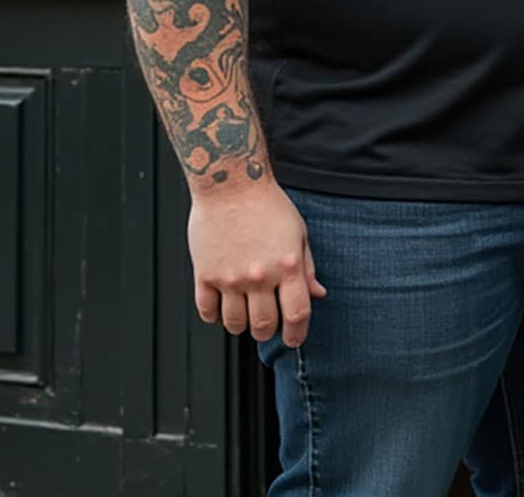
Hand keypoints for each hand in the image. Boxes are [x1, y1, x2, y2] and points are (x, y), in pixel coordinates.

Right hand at [188, 179, 326, 347]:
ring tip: (244, 316)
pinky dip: (214, 316)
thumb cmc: (267, 204)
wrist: (231, 183)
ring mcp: (230, 277)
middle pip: (264, 325)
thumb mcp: (298, 232)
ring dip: (241, 327)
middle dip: (268, 332)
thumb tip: (318, 293)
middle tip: (267, 326)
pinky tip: (220, 307)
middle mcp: (259, 275)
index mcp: (287, 266)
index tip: (294, 340)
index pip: (297, 314)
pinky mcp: (205, 274)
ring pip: (235, 323)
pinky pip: (206, 311)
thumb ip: (307, 267)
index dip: (297, 334)